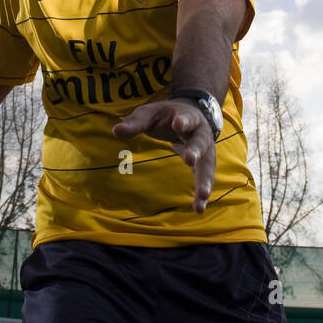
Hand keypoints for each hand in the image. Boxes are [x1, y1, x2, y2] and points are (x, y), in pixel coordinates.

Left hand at [113, 99, 216, 213]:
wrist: (191, 116)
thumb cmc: (166, 116)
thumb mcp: (150, 114)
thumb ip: (135, 123)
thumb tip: (115, 131)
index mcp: (187, 116)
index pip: (186, 117)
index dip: (183, 120)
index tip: (178, 124)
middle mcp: (201, 133)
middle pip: (200, 142)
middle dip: (195, 150)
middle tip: (189, 159)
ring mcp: (206, 150)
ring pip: (207, 165)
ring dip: (205, 181)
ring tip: (202, 197)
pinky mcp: (204, 164)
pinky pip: (205, 178)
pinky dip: (202, 193)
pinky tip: (199, 208)